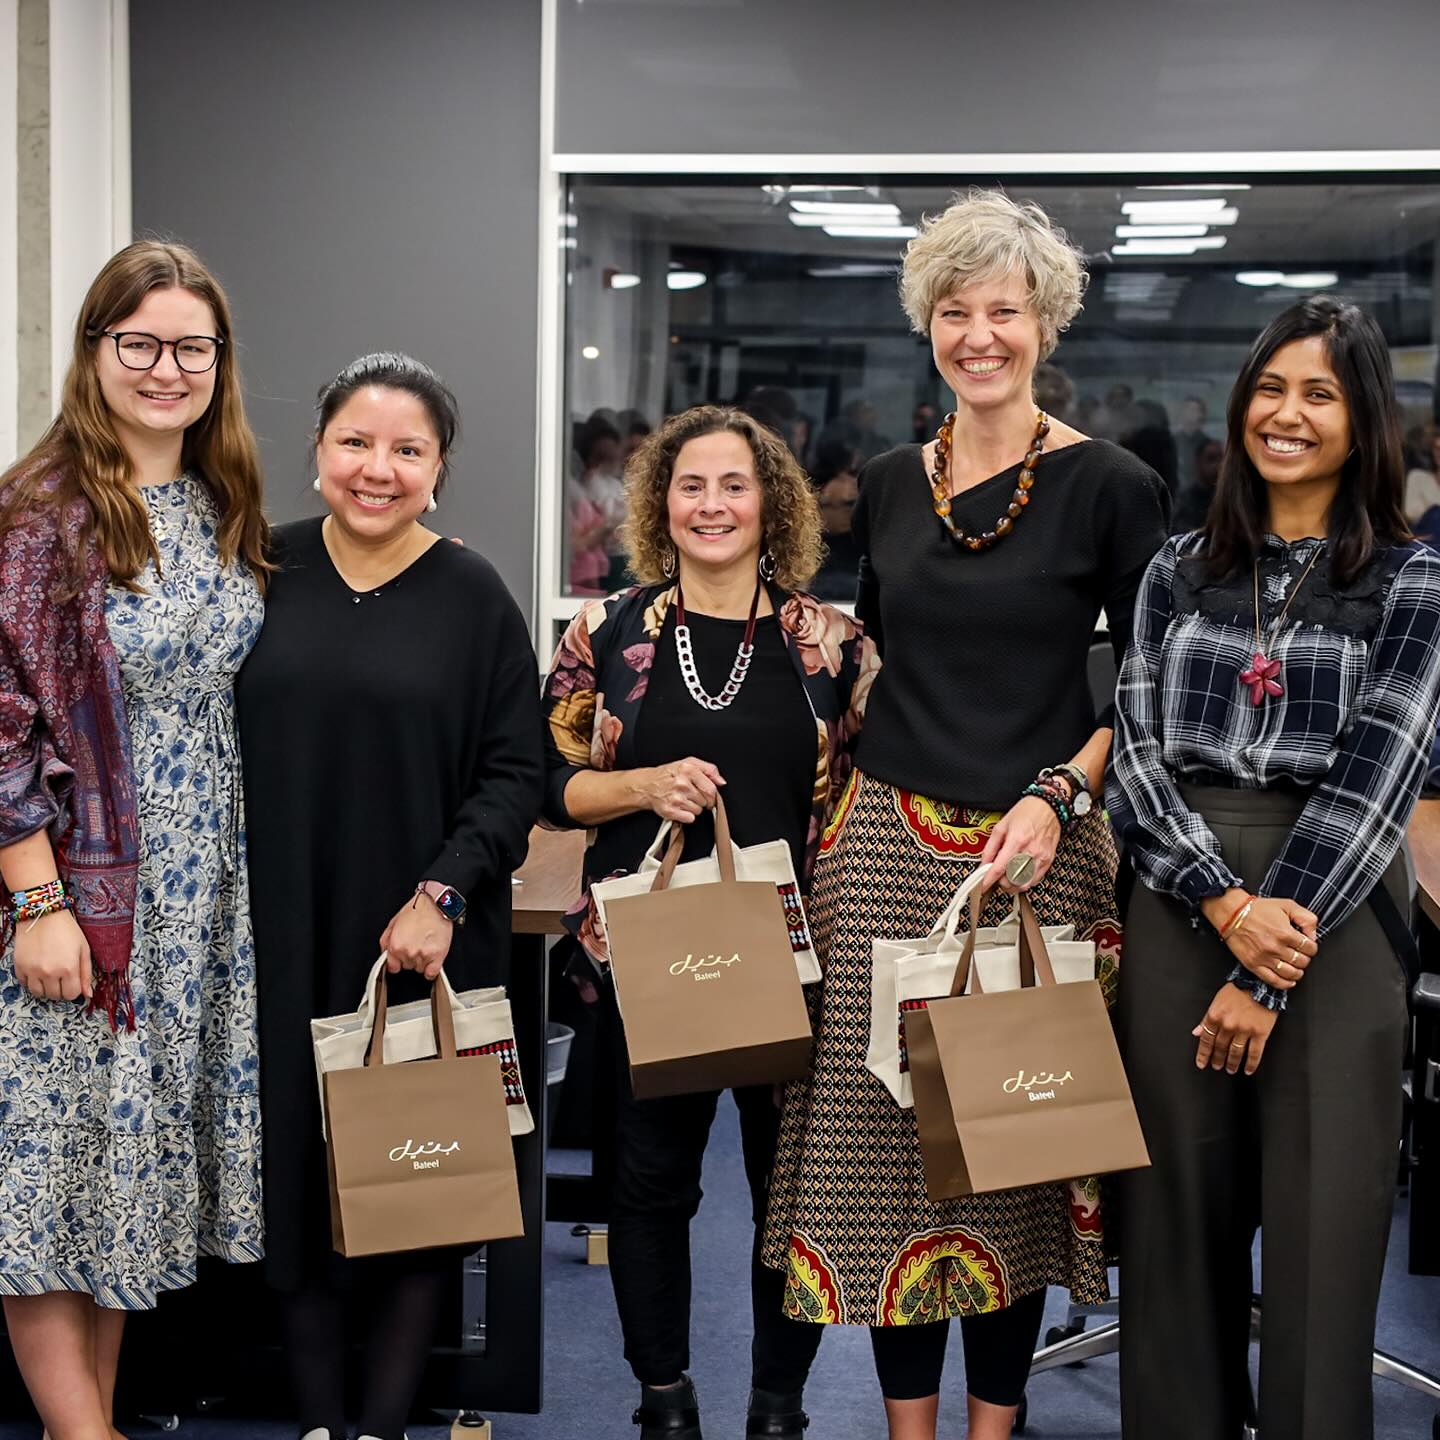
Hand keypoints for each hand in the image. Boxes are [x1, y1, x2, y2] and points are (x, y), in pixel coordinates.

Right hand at [13, 908, 91, 1001]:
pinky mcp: (19, 966)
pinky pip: (24, 985)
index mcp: (68, 968)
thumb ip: (86, 973)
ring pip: (38, 994)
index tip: (72, 982)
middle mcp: (49, 972)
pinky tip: (37, 971)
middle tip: (61, 977)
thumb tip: (88, 994)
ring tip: (49, 976)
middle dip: (60, 990)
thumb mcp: (83, 949)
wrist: (43, 915)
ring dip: (45, 989)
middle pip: (54, 996)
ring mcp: (32, 971)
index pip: (71, 995)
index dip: (73, 990)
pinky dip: (31, 982)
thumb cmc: (67, 930)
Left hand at [380, 894, 454, 979]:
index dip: (397, 962)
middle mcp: (408, 953)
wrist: (435, 904)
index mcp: (395, 945)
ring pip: (419, 969)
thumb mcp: (393, 922)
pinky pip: (431, 974)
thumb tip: (385, 954)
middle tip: (416, 944)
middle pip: (407, 967)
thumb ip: (386, 941)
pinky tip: (432, 960)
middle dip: (410, 958)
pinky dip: (431, 970)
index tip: (402, 958)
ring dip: (422, 961)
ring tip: (426, 945)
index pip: (393, 967)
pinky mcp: (437, 956)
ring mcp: (423, 955)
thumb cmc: (416, 910)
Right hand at [640, 758, 724, 823]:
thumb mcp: (689, 763)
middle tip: (693, 796)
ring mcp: (675, 798)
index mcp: (688, 770)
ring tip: (683, 800)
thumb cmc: (669, 774)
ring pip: (698, 810)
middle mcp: (682, 783)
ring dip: (693, 808)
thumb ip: (709, 769)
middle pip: (706, 801)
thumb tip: (721, 782)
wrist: (647, 785)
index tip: (707, 795)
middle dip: (703, 801)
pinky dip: (687, 815)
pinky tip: (679, 807)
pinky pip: (690, 818)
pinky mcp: (670, 811)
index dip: (712, 795)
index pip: (711, 789)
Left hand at [979, 795, 1061, 893]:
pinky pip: (1034, 881)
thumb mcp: (1001, 826)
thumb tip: (983, 863)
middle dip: (999, 882)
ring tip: (1007, 877)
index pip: (999, 868)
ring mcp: (1041, 858)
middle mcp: (1030, 851)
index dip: (988, 880)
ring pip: (1023, 884)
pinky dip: (1024, 882)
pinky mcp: (1048, 861)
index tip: (982, 886)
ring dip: (1012, 885)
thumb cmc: (1026, 813)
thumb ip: (990, 847)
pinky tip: (1019, 875)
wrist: (1049, 807)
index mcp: (1016, 840)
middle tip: (995, 876)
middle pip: (1011, 880)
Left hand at [1192, 982, 1279, 1074]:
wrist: (1260, 984)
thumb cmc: (1238, 991)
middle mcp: (1228, 1025)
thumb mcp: (1217, 1001)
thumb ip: (1206, 1018)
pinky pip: (1254, 1053)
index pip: (1206, 1040)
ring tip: (1230, 1069)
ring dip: (1231, 1063)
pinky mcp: (1260, 1033)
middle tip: (1216, 1067)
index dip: (1203, 1054)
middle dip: (1217, 1059)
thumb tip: (1196, 1032)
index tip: (1201, 1063)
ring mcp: (1244, 1030)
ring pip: (1235, 1053)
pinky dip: (1251, 1064)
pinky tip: (1248, 1070)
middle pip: (1220, 1047)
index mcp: (1215, 1016)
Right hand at [1202, 890, 1317, 989]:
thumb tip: (1313, 935)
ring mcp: (1264, 958)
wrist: (1232, 913)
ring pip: (1291, 974)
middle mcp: (1276, 948)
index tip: (1307, 945)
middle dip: (1304, 958)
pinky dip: (1285, 984)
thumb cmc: (1257, 909)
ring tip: (1295, 966)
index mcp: (1286, 933)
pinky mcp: (1254, 965)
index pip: (1310, 949)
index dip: (1311, 947)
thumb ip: (1307, 918)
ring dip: (1297, 972)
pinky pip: (1273, 981)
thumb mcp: (1287, 905)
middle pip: (1302, 962)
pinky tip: (1289, 980)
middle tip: (1300, 953)